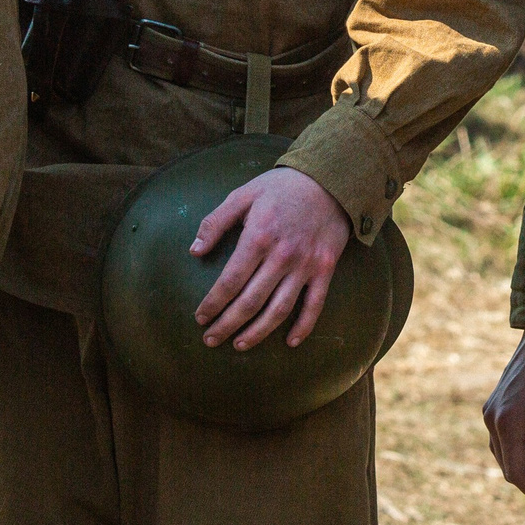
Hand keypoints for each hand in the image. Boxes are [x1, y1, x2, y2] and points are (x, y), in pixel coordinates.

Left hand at [191, 167, 350, 349]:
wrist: (330, 179)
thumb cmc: (281, 187)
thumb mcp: (243, 194)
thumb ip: (215, 222)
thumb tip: (194, 251)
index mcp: (258, 237)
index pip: (230, 281)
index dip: (212, 303)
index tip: (200, 317)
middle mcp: (282, 256)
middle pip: (250, 301)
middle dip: (227, 324)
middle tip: (211, 339)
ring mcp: (305, 265)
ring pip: (279, 309)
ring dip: (257, 332)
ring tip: (239, 345)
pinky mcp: (325, 268)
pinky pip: (314, 304)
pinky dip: (303, 326)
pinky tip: (289, 342)